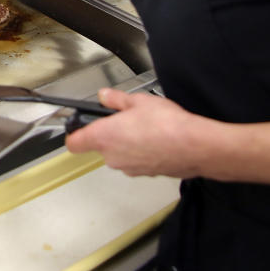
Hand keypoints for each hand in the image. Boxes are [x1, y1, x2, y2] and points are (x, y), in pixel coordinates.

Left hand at [65, 88, 210, 178]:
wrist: (195, 146)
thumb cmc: (166, 125)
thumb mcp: (138, 101)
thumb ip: (116, 99)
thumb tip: (105, 96)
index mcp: (104, 137)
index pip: (74, 143)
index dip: (75, 134)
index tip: (79, 127)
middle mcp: (112, 157)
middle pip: (100, 146)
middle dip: (110, 133)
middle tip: (125, 118)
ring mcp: (128, 168)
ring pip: (119, 154)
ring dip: (127, 143)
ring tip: (145, 128)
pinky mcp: (145, 174)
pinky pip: (136, 161)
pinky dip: (142, 152)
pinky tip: (156, 140)